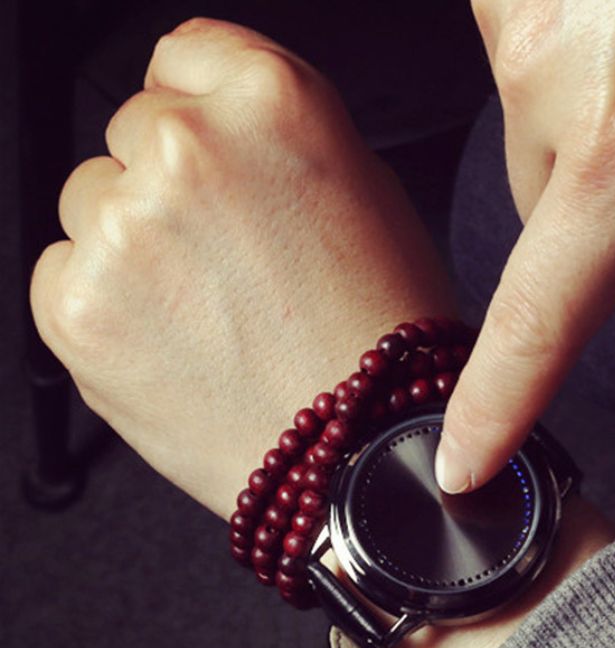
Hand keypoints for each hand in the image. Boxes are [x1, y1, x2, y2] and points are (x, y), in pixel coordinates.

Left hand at [30, 18, 453, 517]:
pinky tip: (171, 341)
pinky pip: (61, 272)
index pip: (184, 54)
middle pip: (133, 132)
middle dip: (171, 185)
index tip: (214, 157)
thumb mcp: (364, 197)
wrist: (360, 454)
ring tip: (205, 310)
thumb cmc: (379, 337)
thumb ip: (273, 142)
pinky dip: (103, 302)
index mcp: (273, 106)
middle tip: (226, 259)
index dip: (202, 112)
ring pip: (91, 201)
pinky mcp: (76, 310)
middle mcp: (189, 152)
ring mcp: (124, 231)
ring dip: (134, 244)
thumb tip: (214, 131)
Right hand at [435, 0, 614, 492]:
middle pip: (544, 196)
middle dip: (600, 178)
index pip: (548, 308)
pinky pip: (529, 47)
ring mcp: (518, 15)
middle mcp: (556, 79)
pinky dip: (573, 39)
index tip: (467, 457)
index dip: (503, 396)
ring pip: (538, 116)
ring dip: (595, 97)